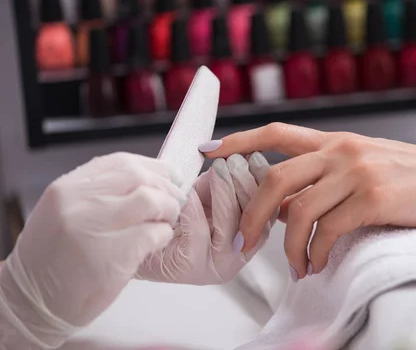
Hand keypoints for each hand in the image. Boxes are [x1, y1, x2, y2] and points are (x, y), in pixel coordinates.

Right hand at [0, 153, 185, 348]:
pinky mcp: (113, 254)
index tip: (169, 176)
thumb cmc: (56, 260)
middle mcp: (77, 202)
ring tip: (167, 221)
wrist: (33, 302)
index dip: (153, 167)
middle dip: (166, 187)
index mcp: (67, 188)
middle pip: (139, 176)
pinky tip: (158, 242)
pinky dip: (164, 235)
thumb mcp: (66, 213)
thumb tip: (147, 179)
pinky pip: (154, 233)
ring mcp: (94, 226)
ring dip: (169, 209)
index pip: (121, 162)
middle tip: (176, 200)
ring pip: (150, 199)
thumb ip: (99, 193)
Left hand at [136, 152, 273, 284]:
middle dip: (245, 183)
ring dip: (225, 192)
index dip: (263, 182)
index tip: (255, 155)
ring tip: (219, 168)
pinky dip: (196, 208)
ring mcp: (218, 265)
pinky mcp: (193, 268)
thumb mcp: (206, 193)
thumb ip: (223, 179)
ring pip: (230, 225)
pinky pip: (199, 233)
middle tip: (235, 160)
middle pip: (255, 217)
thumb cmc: (175, 218)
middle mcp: (240, 254)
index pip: (268, 209)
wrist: (141, 242)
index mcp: (250, 237)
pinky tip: (191, 192)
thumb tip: (238, 153)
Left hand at [204, 123, 415, 279]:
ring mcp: (357, 172)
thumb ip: (326, 181)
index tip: (211, 153)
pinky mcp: (374, 197)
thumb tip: (284, 208)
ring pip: (297, 210)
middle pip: (274, 177)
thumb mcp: (366, 168)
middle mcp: (341, 151)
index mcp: (337, 142)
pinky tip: (321, 263)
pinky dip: (317, 253)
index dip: (240, 141)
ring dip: (289, 247)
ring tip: (297, 267)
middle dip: (251, 215)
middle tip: (245, 242)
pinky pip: (327, 230)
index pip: (277, 133)